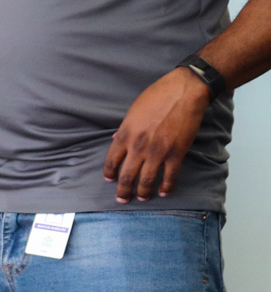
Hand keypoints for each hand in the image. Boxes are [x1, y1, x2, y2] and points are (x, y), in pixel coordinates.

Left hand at [103, 67, 210, 201]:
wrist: (183, 93)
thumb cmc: (156, 97)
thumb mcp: (132, 112)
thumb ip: (123, 129)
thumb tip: (115, 140)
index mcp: (124, 135)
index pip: (111, 161)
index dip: (109, 173)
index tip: (109, 180)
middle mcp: (138, 147)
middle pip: (126, 176)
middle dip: (123, 191)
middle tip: (122, 199)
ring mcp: (157, 152)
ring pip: (146, 180)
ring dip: (142, 193)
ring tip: (141, 198)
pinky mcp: (176, 154)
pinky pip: (169, 176)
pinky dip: (165, 187)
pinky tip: (163, 192)